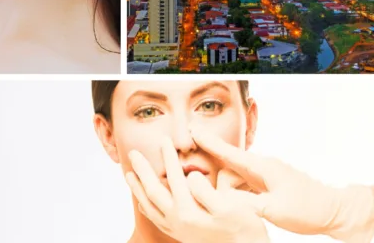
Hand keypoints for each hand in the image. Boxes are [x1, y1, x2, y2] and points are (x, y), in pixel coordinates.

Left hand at [125, 137, 269, 242]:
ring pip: (150, 206)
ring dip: (138, 189)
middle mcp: (178, 222)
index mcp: (188, 212)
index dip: (168, 157)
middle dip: (143, 170)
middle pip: (153, 191)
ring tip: (128, 175)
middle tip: (132, 153)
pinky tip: (143, 204)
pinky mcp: (181, 236)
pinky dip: (147, 208)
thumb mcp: (230, 207)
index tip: (164, 140)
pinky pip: (156, 220)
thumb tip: (190, 176)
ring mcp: (178, 230)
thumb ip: (206, 191)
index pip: (173, 178)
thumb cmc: (245, 231)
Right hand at [193, 128, 373, 242]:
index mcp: (261, 167)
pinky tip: (243, 209)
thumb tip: (219, 198)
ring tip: (243, 211)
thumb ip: (242, 203)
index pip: (227, 152)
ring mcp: (264, 177)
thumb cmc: (308, 209)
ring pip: (235, 181)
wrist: (334, 212)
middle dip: (220, 186)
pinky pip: (244, 187)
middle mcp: (261, 168)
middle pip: (227, 172)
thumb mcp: (273, 209)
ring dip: (232, 196)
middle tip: (222, 201)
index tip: (191, 130)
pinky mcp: (267, 186)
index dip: (207, 142)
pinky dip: (239, 197)